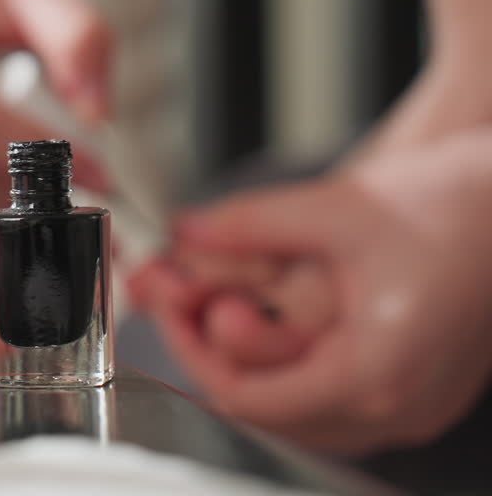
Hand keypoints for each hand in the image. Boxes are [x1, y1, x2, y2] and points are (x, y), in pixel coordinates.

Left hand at [132, 128, 491, 452]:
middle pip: (270, 413)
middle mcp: (396, 408)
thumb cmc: (455, 205)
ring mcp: (413, 409)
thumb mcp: (336, 207)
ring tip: (217, 307)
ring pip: (301, 417)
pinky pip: (335, 407)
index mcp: (373, 373)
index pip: (247, 397)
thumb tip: (182, 232)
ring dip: (253, 366)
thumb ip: (247, 225)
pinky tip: (269, 325)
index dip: (192, 349)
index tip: (167, 305)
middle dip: (216, 354)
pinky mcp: (421, 394)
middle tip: (182, 301)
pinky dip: (292, 371)